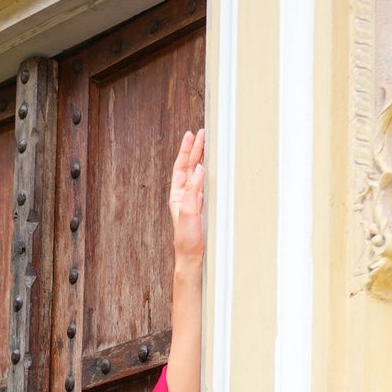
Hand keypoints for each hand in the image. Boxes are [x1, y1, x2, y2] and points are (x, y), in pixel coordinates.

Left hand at [169, 127, 204, 273]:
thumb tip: (199, 168)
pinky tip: (214, 167)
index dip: (186, 150)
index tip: (191, 135)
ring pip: (199, 174)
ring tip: (207, 144)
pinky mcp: (205, 207)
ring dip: (203, 158)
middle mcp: (186, 196)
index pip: (182, 167)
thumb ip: (193, 190)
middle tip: (203, 133)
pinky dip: (210, 173)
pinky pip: (207, 185)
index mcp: (178, 196)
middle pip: (190, 167)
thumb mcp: (188, 212)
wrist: (193, 258)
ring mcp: (196, 201)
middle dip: (196, 149)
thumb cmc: (187, 240)